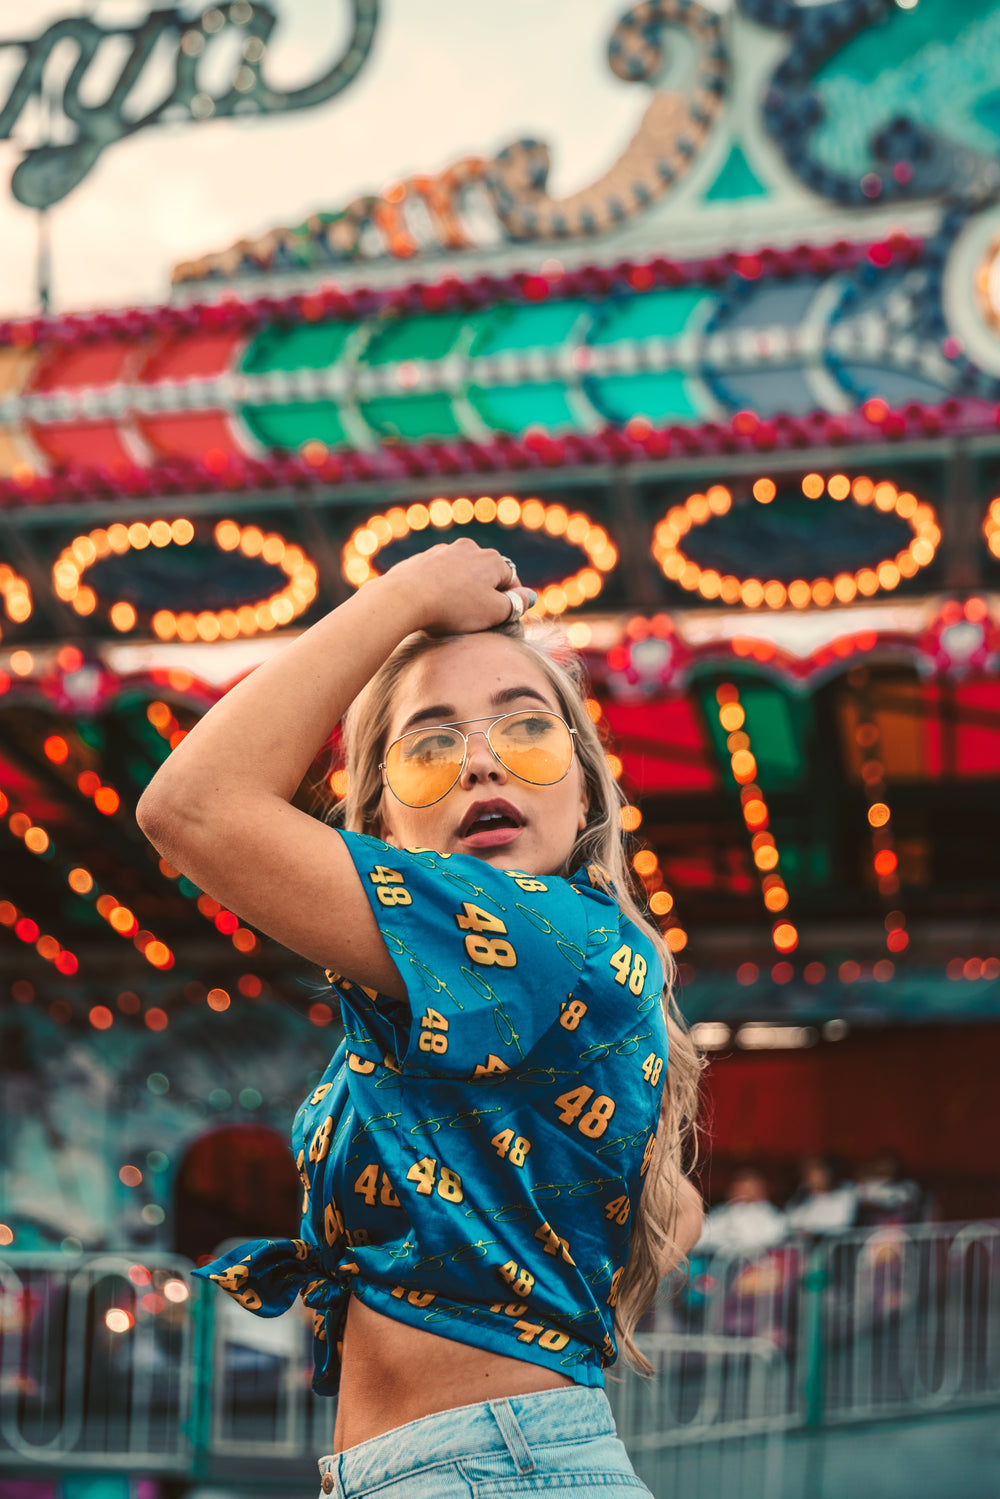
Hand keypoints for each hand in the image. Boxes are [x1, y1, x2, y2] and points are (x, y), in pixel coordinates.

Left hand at [380, 537, 534, 635]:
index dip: (508, 601)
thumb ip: (515, 605)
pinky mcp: (420, 559)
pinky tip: (432, 605)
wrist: (404, 598)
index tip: (500, 619)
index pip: (510, 581)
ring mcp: (443, 551)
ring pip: (461, 573)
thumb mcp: (493, 613)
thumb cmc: (453, 608)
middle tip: (475, 618)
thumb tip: (529, 595)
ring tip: (451, 613)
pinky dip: (440, 587)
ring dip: (461, 589)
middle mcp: (469, 549)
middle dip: (484, 593)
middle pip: (485, 574)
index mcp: (492, 560)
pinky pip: (438, 575)